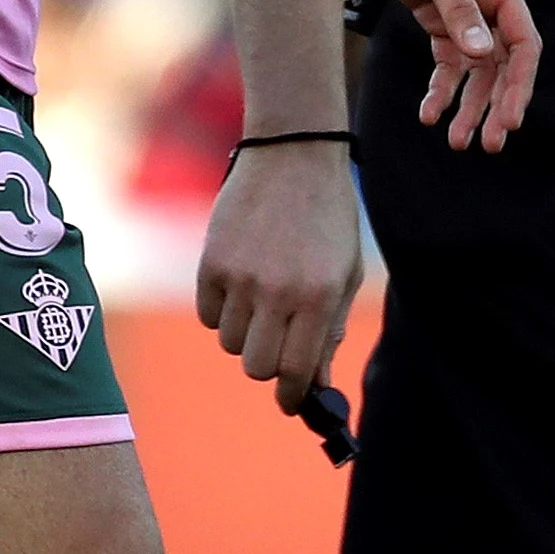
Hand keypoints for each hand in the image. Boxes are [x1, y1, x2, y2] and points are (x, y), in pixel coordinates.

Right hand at [196, 139, 367, 424]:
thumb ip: (331, 330)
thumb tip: (317, 383)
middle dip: (267, 366)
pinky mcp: (211, 261)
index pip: (296, 370)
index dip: (291, 395)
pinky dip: (222, 311)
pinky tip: (240, 284)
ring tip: (262, 300)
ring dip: (246, 334)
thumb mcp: (346, 273)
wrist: (293, 153)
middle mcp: (277, 291)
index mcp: (319, 296)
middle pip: (256, 367)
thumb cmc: (328, 217)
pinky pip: (209, 314)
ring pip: (231, 343)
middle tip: (276, 347)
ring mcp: (240, 276)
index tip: (290, 400)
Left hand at [346, 0, 537, 150]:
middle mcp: (487, 1)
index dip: (520, 82)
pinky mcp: (438, 18)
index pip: (522, 41)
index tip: (511, 119)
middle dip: (495, 105)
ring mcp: (464, 12)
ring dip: (468, 105)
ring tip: (458, 142)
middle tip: (487, 144)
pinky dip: (441, 88)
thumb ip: (456, 7)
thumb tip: (482, 52)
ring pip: (476, 69)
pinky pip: (447, 61)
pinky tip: (430, 113)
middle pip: (502, 64)